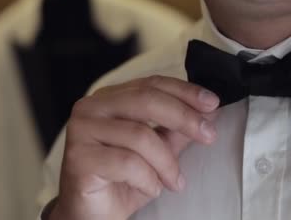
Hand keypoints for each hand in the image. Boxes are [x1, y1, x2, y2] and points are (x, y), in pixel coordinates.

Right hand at [49, 76, 219, 219]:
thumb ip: (177, 129)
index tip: (212, 103)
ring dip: (167, 163)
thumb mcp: (159, 152)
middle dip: (184, 117)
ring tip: (174, 181)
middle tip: (209, 136)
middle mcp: (92, 107)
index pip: (152, 84)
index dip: (184, 91)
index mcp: (111, 98)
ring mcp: (82, 131)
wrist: (93, 215)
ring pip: (140, 135)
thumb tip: (207, 111)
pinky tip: (151, 188)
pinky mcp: (79, 158)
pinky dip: (148, 179)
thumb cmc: (123, 181)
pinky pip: (127, 163)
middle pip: (146, 100)